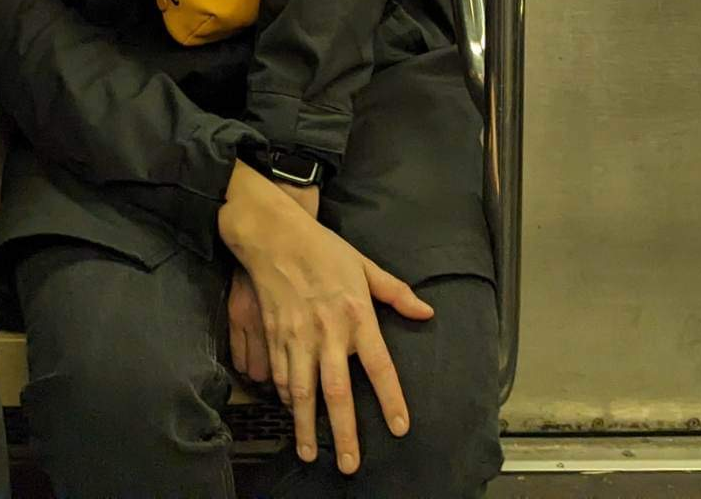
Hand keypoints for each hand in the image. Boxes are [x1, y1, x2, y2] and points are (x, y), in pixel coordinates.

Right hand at [218, 163, 431, 474]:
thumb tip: (425, 313)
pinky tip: (291, 415)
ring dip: (306, 426)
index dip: (390, 399)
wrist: (275, 235)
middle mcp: (328, 331)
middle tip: (350, 464)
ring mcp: (297, 336)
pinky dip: (285, 399)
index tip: (399, 427)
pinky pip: (279, 376)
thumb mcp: (365, 266)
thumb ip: (396, 293)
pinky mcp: (275, 336)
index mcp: (357, 315)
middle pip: (337, 391)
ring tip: (311, 453)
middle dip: (344, 432)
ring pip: (302, 392)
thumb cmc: (323, 249)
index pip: (379, 366)